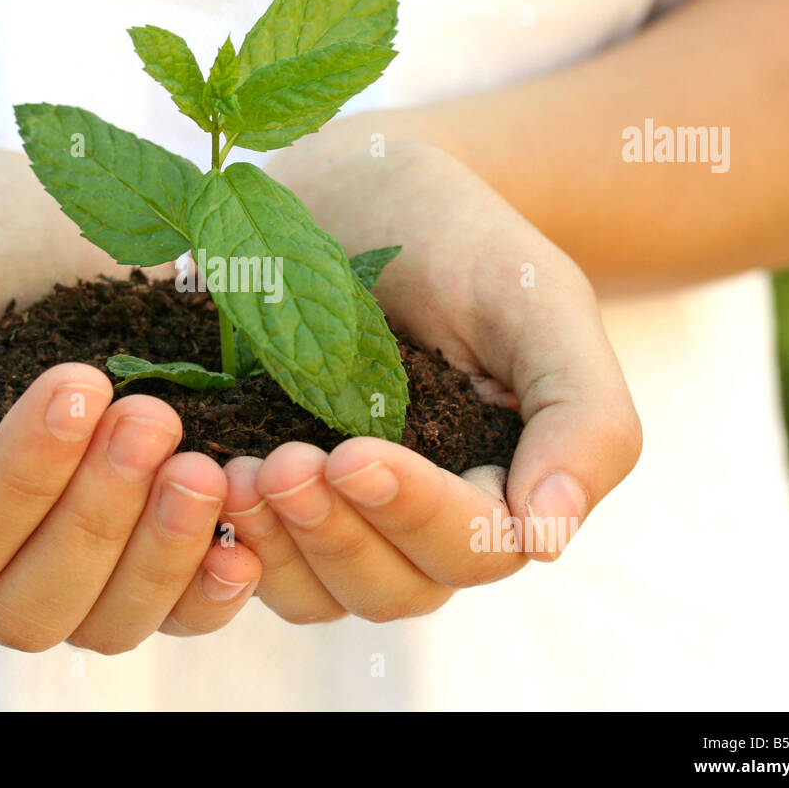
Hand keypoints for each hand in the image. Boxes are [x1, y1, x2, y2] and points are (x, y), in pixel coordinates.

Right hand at [0, 161, 261, 653]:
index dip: (17, 480)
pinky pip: (172, 614)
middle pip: (25, 605)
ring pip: (101, 625)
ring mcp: (53, 565)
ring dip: (159, 556)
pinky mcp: (131, 552)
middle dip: (96, 519)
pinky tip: (241, 535)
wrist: (15, 227)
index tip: (81, 383)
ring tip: (204, 468)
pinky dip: (208, 587)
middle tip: (152, 419)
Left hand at [219, 141, 641, 623]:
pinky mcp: (282, 504)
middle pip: (398, 587)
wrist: (360, 193)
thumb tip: (551, 537)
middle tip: (283, 463)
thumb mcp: (537, 299)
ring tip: (235, 474)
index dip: (416, 513)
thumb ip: (582, 415)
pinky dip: (230, 545)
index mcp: (506, 482)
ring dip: (280, 549)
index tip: (353, 454)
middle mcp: (430, 517)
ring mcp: (352, 518)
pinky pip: (258, 567)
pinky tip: (206, 480)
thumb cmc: (460, 238)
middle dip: (338, 533)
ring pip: (324, 595)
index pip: (476, 544)